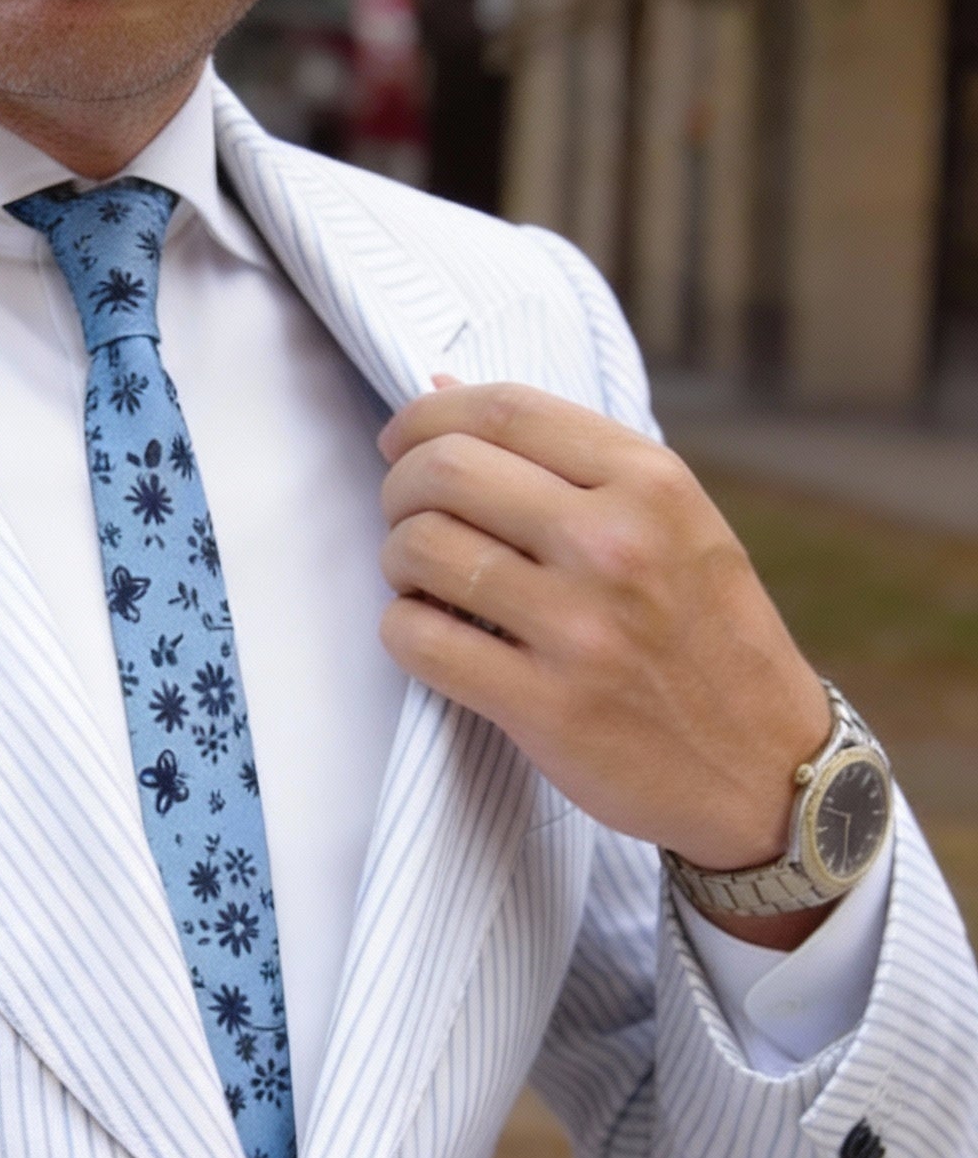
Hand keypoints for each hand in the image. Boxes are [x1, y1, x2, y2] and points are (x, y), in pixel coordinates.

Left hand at [376, 380, 834, 946]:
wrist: (759, 766)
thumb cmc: (703, 637)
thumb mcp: (672, 524)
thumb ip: (567, 463)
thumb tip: (444, 391)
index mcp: (651, 483)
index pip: (503, 410)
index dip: (425, 417)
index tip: (400, 441)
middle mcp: (614, 543)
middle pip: (444, 472)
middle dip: (399, 489)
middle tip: (404, 518)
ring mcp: (578, 626)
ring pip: (420, 551)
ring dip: (397, 563)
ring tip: (421, 581)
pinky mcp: (541, 705)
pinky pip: (418, 640)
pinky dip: (402, 631)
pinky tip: (427, 633)